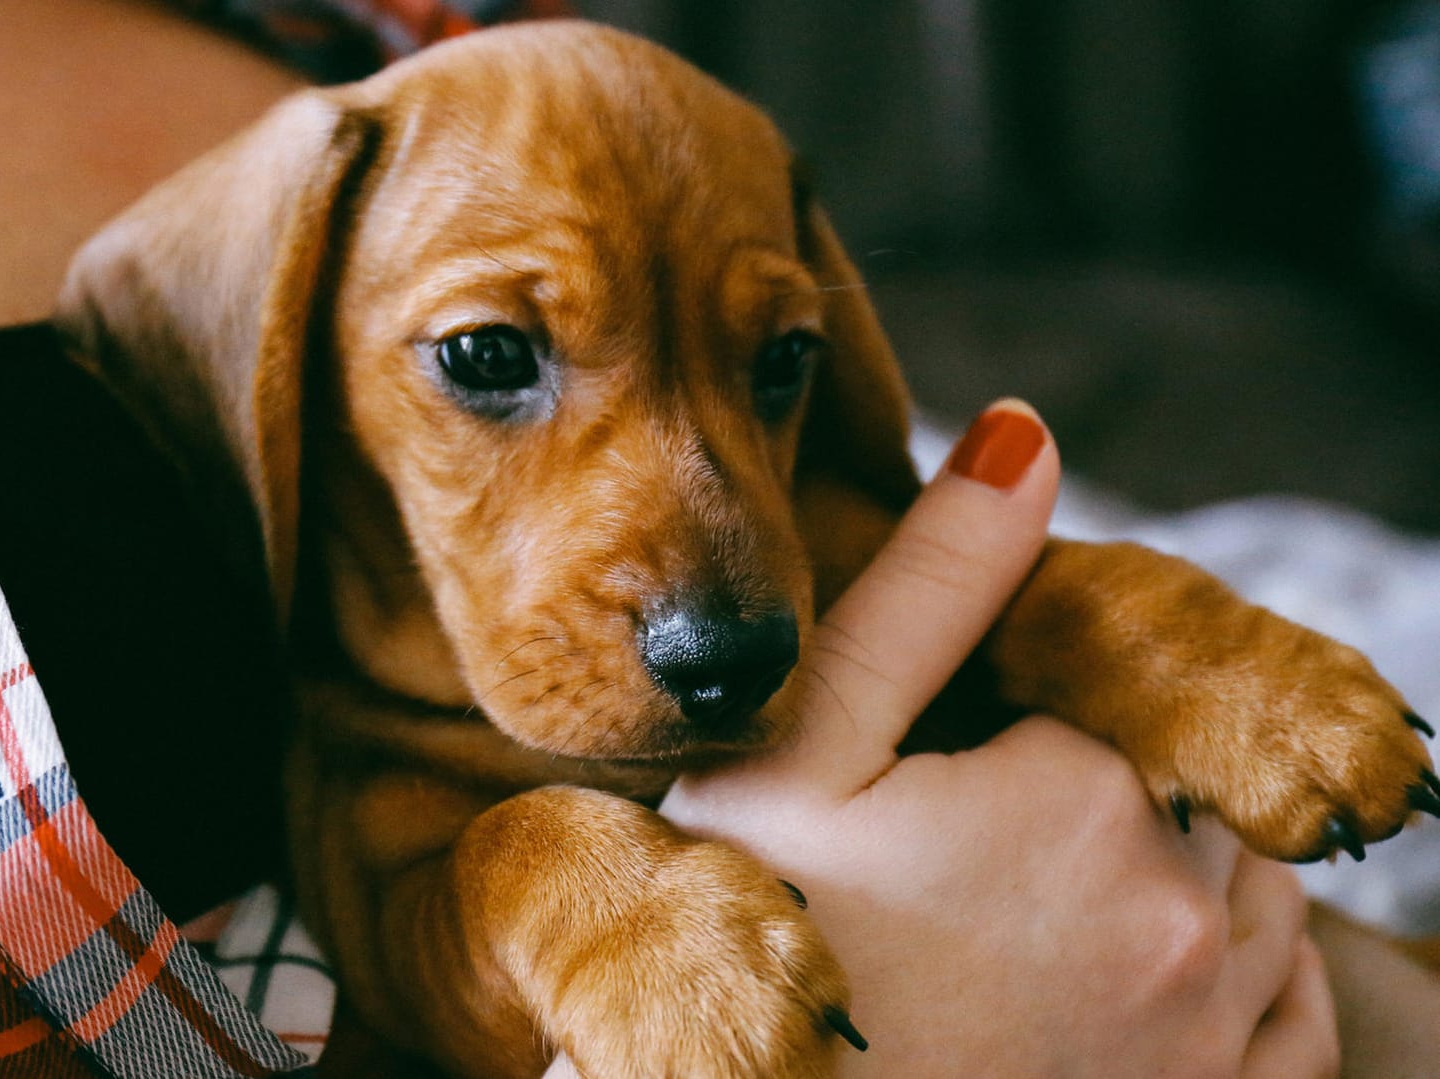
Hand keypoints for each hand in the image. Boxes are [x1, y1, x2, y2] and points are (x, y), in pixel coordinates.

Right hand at [657, 400, 1336, 1076]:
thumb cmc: (754, 933)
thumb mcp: (805, 744)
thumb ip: (926, 586)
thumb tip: (1028, 435)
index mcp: (1086, 795)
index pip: (1121, 685)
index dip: (1034, 707)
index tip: (947, 764)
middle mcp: (1180, 912)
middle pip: (1190, 782)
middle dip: (1107, 781)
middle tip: (977, 835)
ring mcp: (1207, 1030)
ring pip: (1256, 885)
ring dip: (1186, 860)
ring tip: (1049, 890)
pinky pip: (1290, 1014)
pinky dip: (1255, 969)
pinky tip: (1166, 964)